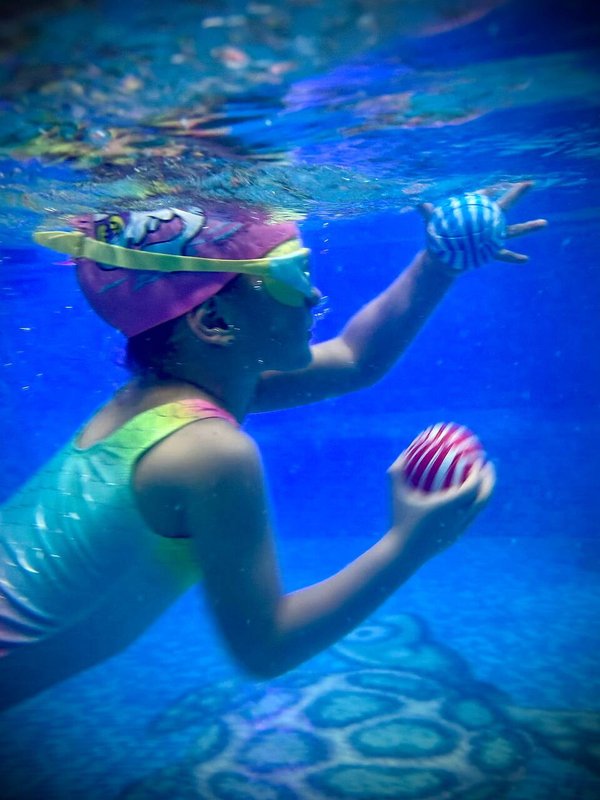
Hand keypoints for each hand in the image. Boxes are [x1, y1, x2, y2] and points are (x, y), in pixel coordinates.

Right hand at [388, 456, 495, 564]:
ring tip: (481, 481)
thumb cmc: (399, 520)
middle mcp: (459, 518)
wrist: (403, 553)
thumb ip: (399, 470)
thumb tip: (405, 451)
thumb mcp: (396, 493)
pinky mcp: (456, 537)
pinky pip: (469, 518)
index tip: (480, 459)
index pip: (473, 487)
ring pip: (478, 510)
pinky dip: (472, 505)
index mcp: (448, 506)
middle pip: (484, 498)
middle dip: (490, 481)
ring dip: (483, 494)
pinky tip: (465, 499)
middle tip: (489, 466)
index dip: (479, 472)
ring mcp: (459, 529)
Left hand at [420, 181, 547, 267]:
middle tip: (530, 183)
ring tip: (544, 223)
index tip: (498, 181)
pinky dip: (513, 257)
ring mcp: (490, 238)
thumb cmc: (439, 237)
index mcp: (474, 212)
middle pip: (504, 206)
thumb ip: (428, 213)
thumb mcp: (433, 224)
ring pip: (512, 231)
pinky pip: (504, 255)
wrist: (441, 257)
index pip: (484, 196)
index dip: (489, 190)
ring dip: (528, 227)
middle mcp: (486, 223)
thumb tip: (418, 203)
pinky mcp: (489, 253)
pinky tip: (525, 259)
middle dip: (516, 194)